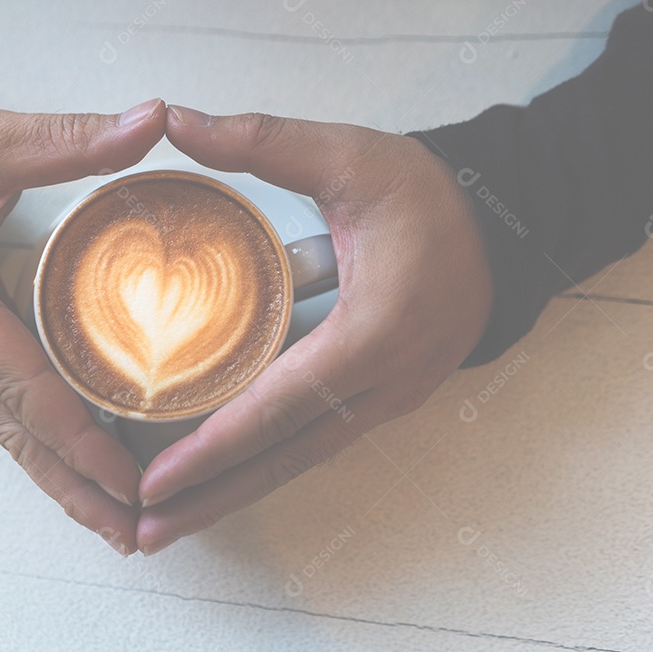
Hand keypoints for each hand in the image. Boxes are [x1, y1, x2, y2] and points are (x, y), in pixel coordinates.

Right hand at [0, 99, 166, 555]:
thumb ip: (72, 139)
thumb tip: (154, 121)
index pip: (27, 386)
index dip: (82, 436)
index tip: (131, 477)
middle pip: (19, 435)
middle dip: (77, 486)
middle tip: (137, 532)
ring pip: (8, 437)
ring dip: (60, 481)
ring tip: (117, 524)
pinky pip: (0, 417)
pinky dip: (41, 450)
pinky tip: (76, 474)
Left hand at [136, 106, 493, 554]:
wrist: (507, 223)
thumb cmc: (429, 194)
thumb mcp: (347, 156)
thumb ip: (258, 140)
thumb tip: (173, 118)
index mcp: (375, 329)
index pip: (281, 402)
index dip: (215, 445)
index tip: (156, 479)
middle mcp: (385, 382)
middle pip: (287, 457)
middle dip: (213, 497)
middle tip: (145, 532)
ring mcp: (392, 399)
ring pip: (302, 461)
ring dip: (236, 493)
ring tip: (170, 522)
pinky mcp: (387, 398)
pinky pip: (319, 443)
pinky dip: (268, 467)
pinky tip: (224, 480)